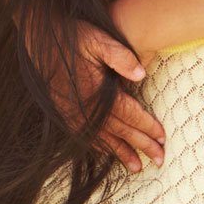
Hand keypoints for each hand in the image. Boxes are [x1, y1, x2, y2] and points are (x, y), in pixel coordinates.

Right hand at [38, 23, 164, 172]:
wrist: (39, 38)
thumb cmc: (73, 36)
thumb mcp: (99, 39)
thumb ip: (121, 56)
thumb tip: (142, 74)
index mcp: (97, 92)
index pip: (129, 115)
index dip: (147, 127)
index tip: (163, 138)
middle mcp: (84, 108)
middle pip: (119, 132)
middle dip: (141, 146)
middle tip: (160, 160)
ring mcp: (72, 113)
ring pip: (102, 139)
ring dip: (121, 153)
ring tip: (137, 167)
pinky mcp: (63, 111)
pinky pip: (85, 135)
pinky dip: (99, 146)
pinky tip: (107, 152)